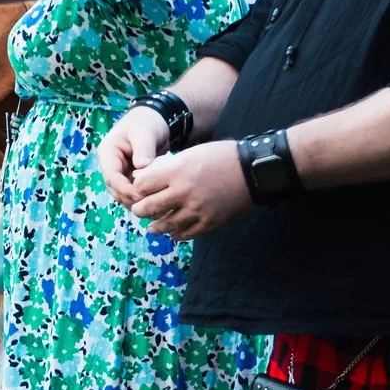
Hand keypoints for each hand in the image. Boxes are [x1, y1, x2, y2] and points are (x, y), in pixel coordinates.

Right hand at [97, 105, 172, 206]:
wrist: (154, 119)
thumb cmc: (147, 123)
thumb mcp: (145, 133)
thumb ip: (143, 149)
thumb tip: (141, 167)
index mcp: (108, 153)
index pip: (111, 177)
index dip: (124, 189)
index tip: (141, 195)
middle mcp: (111, 165)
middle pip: (115, 189)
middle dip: (130, 198)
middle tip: (151, 205)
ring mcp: (120, 172)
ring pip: (123, 194)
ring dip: (136, 201)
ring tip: (155, 205)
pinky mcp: (130, 176)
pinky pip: (133, 191)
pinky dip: (143, 197)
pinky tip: (157, 200)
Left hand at [126, 140, 251, 240]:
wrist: (253, 170)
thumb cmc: (219, 157)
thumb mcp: (188, 154)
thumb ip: (162, 167)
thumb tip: (137, 177)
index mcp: (176, 171)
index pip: (141, 187)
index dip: (137, 189)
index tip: (139, 192)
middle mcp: (183, 192)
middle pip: (148, 208)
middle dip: (140, 210)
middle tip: (140, 211)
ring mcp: (197, 209)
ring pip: (165, 225)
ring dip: (156, 227)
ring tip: (152, 227)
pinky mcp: (210, 222)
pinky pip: (187, 234)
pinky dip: (177, 235)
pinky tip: (174, 233)